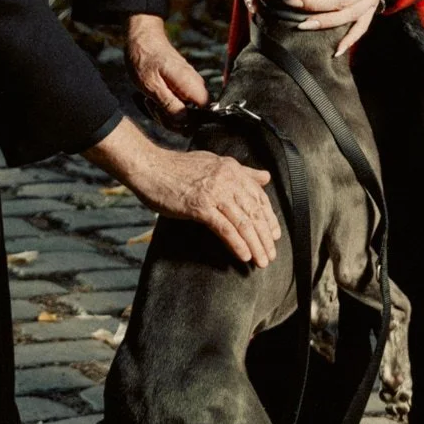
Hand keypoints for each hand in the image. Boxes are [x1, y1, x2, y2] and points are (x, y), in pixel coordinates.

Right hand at [89, 121, 279, 267]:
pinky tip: (244, 256)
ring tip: (261, 260)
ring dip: (255, 245)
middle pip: (254, 212)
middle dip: (265, 237)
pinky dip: (237, 244)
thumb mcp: (214, 163)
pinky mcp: (199, 206)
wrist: (149, 167)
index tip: (274, 235)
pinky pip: (224, 228)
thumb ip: (242, 171)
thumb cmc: (177, 168)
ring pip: (243, 222)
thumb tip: (265, 177)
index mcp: (232, 170)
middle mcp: (227, 180)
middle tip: (271, 255)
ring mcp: (214, 193)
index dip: (269, 218)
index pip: (259, 197)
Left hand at [125, 14, 208, 118]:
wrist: (142, 39)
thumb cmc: (144, 58)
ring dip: (165, 114)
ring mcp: (190, 86)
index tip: (170, 118)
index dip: (190, 122)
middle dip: (172, 119)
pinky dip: (164, 107)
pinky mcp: (183, 87)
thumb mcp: (152, 86)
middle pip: (195, 116)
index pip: (207, 112)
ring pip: (185, 112)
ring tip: (150, 101)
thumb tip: (184, 122)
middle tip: (153, 107)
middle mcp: (195, 85)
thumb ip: (169, 105)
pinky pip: (179, 104)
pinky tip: (152, 99)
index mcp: (191, 84)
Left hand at [278, 0, 390, 56]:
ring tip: (302, 25)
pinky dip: (351, 40)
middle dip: (314, 4)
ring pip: (349, 17)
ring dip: (325, 22)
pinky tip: (336, 51)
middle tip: (290, 1)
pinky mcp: (371, 7)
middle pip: (342, 1)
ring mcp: (373, 0)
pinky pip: (362, 27)